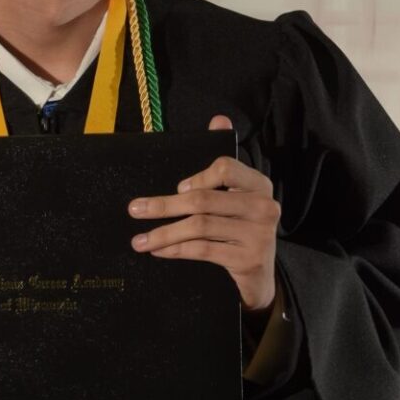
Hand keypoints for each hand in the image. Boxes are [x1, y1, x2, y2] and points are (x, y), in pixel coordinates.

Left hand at [128, 114, 279, 320]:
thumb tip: (218, 119)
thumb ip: (225, 165)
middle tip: (136, 210)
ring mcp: (259, 234)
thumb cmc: (241, 232)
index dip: (197, 177)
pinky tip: (159, 251)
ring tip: (139, 240)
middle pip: (204, 200)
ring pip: (199, 226)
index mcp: (259, 184)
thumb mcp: (236, 198)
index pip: (224, 168)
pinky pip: (203, 250)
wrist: (260, 280)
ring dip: (164, 232)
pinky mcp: (249, 259)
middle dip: (164, 205)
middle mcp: (264, 206)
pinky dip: (176, 249)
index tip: (177, 188)